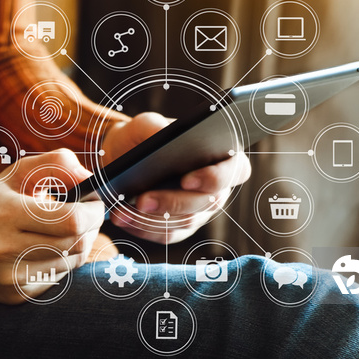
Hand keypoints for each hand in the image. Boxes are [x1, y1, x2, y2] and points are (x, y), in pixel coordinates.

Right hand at [0, 149, 103, 303]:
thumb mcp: (17, 174)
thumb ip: (56, 164)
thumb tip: (89, 178)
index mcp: (3, 213)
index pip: (71, 219)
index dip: (93, 210)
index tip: (97, 201)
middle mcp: (3, 249)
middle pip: (76, 242)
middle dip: (92, 225)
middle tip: (90, 213)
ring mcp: (8, 277)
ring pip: (72, 261)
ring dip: (80, 242)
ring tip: (68, 228)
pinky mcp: (14, 296)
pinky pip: (59, 277)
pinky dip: (63, 260)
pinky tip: (50, 247)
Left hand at [100, 112, 250, 243]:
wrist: (121, 158)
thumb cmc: (143, 137)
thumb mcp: (145, 124)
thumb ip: (155, 126)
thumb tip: (161, 137)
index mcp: (221, 156)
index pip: (236, 170)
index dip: (216, 178)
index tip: (187, 180)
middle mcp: (217, 187)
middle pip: (207, 202)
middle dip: (172, 203)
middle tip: (142, 200)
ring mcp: (200, 211)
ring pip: (186, 222)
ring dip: (152, 219)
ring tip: (122, 211)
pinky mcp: (180, 228)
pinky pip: (166, 235)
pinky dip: (141, 228)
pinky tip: (122, 218)